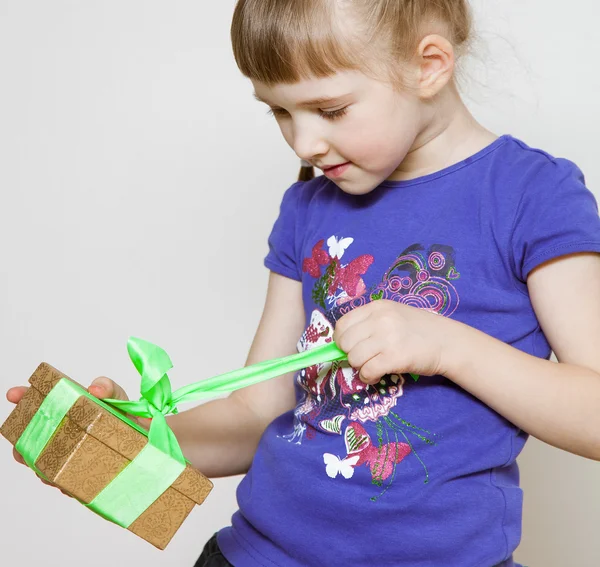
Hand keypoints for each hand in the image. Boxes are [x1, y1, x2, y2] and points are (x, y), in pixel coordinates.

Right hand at [6, 376, 146, 493]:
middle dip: (24, 441)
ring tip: (47, 467)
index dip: (25, 397)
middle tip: (25, 445)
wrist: (151, 444)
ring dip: (40, 466)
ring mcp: (69, 456)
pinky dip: (60, 482)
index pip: (41, 401)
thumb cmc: (129, 417)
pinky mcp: (79, 477)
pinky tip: (66, 482)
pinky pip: (63, 483)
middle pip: (33, 437)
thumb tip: (95, 388)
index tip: (14, 394)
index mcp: (70, 409)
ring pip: (42, 464)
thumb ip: (109, 388)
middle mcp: (64, 433)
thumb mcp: (120, 398)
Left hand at [333, 299, 453, 384]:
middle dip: (350, 354)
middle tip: (365, 358)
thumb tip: (342, 344)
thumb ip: (369, 323)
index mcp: (377, 307)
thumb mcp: (393, 315)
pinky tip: (378, 375)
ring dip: (360, 367)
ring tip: (374, 366)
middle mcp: (380, 320)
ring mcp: (387, 338)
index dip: (340, 340)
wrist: (448, 342)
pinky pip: (367, 371)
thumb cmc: (419, 330)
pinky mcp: (395, 358)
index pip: (342, 324)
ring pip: (354, 358)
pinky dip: (369, 377)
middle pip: (345, 343)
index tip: (349, 347)